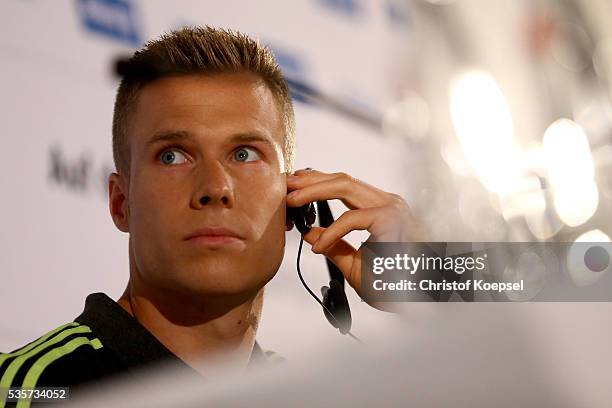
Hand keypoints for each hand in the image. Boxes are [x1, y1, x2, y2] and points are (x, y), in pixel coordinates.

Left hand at [286, 169, 426, 309]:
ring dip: (314, 190)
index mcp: (381, 210)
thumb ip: (335, 246)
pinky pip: (352, 219)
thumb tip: (311, 232)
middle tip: (288, 185)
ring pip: (346, 186)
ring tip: (293, 201)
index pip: (346, 187)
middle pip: (343, 180)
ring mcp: (392, 209)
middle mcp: (388, 203)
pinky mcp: (391, 221)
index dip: (317, 184)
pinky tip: (318, 245)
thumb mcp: (355, 264)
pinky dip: (330, 232)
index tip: (295, 189)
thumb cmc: (394, 285)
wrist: (418, 301)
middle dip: (311, 180)